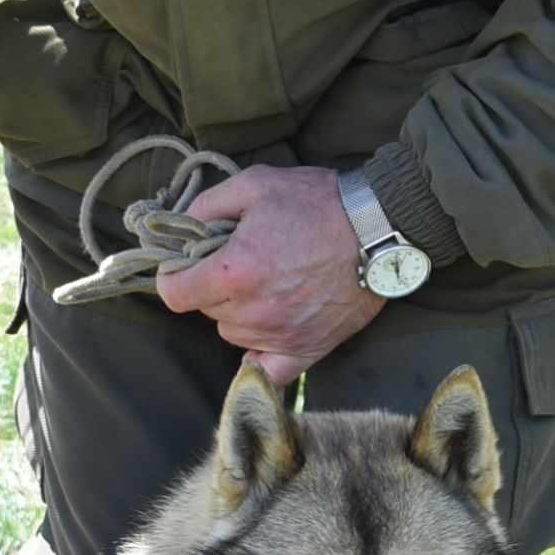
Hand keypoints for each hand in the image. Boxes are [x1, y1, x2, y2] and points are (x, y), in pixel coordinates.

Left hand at [156, 164, 381, 385]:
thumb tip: (180, 228)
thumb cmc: (319, 202)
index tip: (186, 265)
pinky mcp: (307, 349)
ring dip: (238, 313)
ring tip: (266, 284)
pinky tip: (263, 334)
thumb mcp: (255, 184)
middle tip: (240, 262)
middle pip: (206, 312)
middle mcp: (254, 310)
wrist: (379, 226)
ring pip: (233, 334)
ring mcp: (281, 335)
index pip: (175, 294)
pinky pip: (267, 370)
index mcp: (236, 271)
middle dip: (212, 288)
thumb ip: (207, 205)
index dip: (174, 277)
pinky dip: (259, 357)